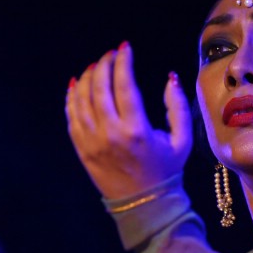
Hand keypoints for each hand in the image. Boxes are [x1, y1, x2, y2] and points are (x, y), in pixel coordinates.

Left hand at [66, 42, 191, 198]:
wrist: (145, 204)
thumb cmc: (166, 169)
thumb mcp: (182, 140)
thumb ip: (177, 107)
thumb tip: (171, 78)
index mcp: (137, 130)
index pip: (124, 85)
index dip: (123, 62)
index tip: (125, 48)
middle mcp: (111, 134)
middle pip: (99, 88)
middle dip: (103, 65)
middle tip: (109, 55)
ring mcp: (93, 142)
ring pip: (82, 100)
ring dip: (87, 79)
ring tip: (95, 67)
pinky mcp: (82, 150)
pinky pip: (71, 118)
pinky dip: (71, 98)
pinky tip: (77, 85)